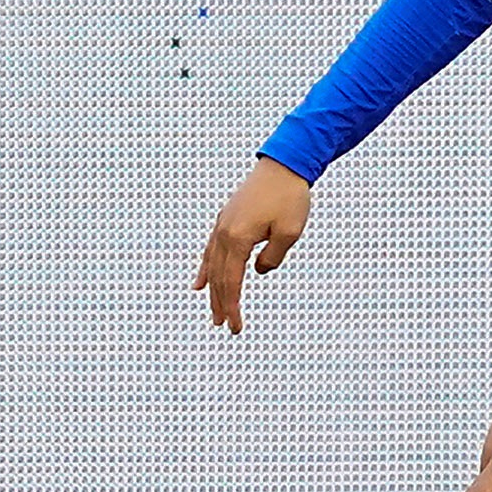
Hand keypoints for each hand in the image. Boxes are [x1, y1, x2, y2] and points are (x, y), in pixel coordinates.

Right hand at [194, 156, 313, 333]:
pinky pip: (211, 250)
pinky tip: (200, 283)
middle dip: (222, 303)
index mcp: (237, 239)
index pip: (232, 281)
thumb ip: (272, 258)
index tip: (235, 326)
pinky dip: (205, 269)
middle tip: (224, 326)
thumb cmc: (290, 198)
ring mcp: (222, 225)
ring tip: (213, 312)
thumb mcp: (289, 233)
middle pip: (219, 277)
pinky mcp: (226, 219)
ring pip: (213, 265)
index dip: (232, 305)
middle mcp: (223, 233)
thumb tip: (258, 271)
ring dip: (213, 290)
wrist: (284, 165)